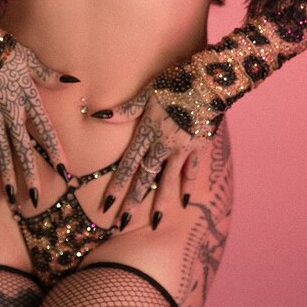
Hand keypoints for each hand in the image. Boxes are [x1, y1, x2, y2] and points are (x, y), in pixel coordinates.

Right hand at [0, 41, 76, 208]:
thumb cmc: (4, 49)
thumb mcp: (29, 59)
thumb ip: (50, 74)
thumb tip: (74, 82)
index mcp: (26, 96)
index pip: (44, 128)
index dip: (54, 150)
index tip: (64, 170)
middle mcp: (9, 109)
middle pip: (21, 146)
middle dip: (30, 173)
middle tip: (37, 198)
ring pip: (0, 149)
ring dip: (6, 173)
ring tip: (11, 196)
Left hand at [90, 89, 213, 229]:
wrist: (208, 83)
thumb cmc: (174, 83)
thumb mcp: (147, 93)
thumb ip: (126, 110)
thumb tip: (98, 115)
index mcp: (148, 131)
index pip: (128, 164)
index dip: (117, 185)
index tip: (106, 205)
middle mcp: (163, 145)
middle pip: (145, 177)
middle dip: (133, 202)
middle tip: (121, 224)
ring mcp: (182, 148)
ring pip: (168, 180)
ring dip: (161, 202)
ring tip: (155, 223)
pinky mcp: (199, 147)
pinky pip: (192, 170)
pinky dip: (188, 184)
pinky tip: (185, 200)